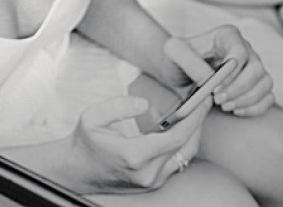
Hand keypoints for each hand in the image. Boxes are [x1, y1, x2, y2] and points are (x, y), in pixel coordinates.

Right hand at [65, 94, 209, 193]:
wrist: (77, 170)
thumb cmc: (86, 142)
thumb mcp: (92, 117)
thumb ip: (117, 107)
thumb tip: (143, 103)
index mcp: (134, 155)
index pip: (177, 136)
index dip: (194, 117)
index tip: (203, 100)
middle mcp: (148, 172)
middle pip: (187, 146)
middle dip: (199, 122)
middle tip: (204, 101)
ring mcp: (152, 180)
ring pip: (185, 156)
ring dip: (193, 133)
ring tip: (196, 111)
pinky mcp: (154, 183)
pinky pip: (177, 162)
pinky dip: (183, 144)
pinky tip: (182, 127)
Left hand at [161, 28, 273, 116]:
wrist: (176, 73)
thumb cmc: (175, 59)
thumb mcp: (172, 52)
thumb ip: (189, 60)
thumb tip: (210, 78)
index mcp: (226, 35)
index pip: (240, 52)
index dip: (230, 73)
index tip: (214, 88)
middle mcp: (244, 48)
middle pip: (256, 68)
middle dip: (238, 88)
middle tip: (218, 100)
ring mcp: (253, 67)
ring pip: (265, 83)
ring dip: (247, 99)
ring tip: (224, 106)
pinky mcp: (256, 85)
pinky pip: (268, 97)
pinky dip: (255, 107)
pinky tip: (235, 110)